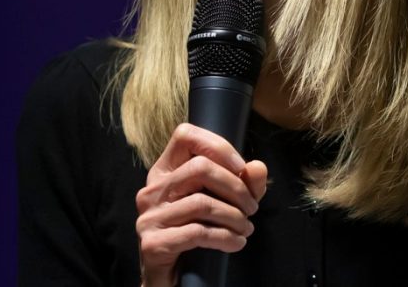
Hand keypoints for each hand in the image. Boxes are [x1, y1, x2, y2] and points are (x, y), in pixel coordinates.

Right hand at [136, 123, 267, 286]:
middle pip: (199, 167)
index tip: (241, 167)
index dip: (217, 145)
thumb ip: (243, 183)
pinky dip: (224, 237)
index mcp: (165, 170)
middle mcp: (152, 188)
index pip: (184, 135)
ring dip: (234, 216)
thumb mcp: (224, 201)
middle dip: (235, 187)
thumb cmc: (197, 231)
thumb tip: (258, 167)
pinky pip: (197, 232)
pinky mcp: (153, 244)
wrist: (171, 277)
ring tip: (247, 227)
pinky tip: (236, 242)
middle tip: (252, 207)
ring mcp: (149, 216)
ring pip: (201, 202)